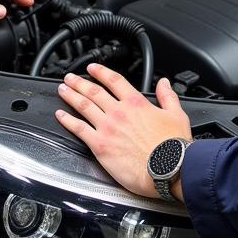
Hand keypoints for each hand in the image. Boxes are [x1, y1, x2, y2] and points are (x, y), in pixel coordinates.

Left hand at [55, 64, 191, 198]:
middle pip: (94, 91)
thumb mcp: (176, 114)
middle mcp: (119, 112)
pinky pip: (79, 129)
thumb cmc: (173, 148)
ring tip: (63, 90)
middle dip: (79, 82)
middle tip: (69, 78)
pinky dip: (67, 120)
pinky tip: (61, 115)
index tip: (92, 68)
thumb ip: (168, 96)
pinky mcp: (100, 145)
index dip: (100, 72)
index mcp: (136, 103)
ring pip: (83, 106)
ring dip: (71, 96)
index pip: (114, 81)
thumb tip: (164, 83)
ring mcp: (107, 127)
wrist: (168, 170)